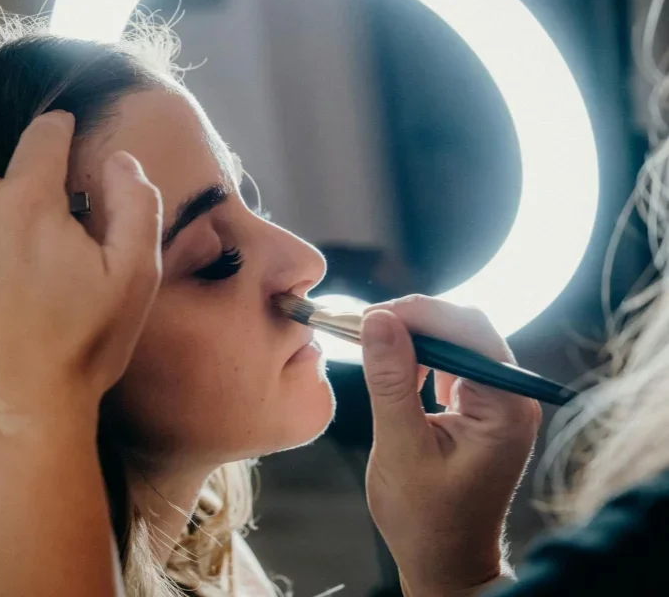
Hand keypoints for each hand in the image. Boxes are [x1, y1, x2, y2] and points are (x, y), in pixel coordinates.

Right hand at [360, 295, 541, 595]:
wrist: (446, 561)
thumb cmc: (426, 519)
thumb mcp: (401, 447)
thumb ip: (390, 380)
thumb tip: (377, 320)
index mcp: (505, 407)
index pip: (466, 331)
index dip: (417, 314)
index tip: (368, 316)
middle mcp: (512, 396)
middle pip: (465, 328)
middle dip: (413, 320)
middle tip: (363, 327)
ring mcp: (499, 401)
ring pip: (457, 340)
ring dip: (414, 335)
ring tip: (371, 342)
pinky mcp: (482, 407)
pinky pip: (453, 362)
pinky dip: (420, 356)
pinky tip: (395, 364)